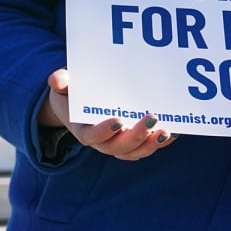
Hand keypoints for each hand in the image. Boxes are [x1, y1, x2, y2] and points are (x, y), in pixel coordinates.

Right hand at [39, 68, 174, 160]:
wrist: (80, 103)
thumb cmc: (73, 92)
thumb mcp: (64, 85)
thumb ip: (60, 82)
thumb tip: (56, 79)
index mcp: (83, 129)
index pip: (92, 137)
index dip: (103, 132)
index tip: (117, 121)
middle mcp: (102, 141)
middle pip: (119, 147)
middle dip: (136, 136)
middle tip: (152, 119)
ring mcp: (119, 143)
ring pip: (135, 151)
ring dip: (152, 144)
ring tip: (167, 132)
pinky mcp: (133, 141)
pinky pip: (147, 146)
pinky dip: (160, 142)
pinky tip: (174, 132)